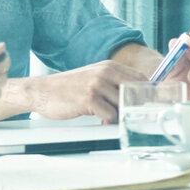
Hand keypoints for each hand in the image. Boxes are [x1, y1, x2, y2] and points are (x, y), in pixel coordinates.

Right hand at [29, 57, 148, 123]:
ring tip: (107, 118)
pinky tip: (99, 121)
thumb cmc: (68, 88)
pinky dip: (107, 122)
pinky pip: (110, 115)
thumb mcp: (93, 78)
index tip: (147, 105)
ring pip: (123, 105)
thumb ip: (112, 83)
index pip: (140, 78)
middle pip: (135, 91)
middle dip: (135, 106)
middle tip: (131, 117)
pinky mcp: (89, 99)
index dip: (146, 93)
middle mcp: (105, 72)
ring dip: (118, 117)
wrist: (42, 91)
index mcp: (109, 66)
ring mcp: (97, 85)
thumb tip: (134, 97)